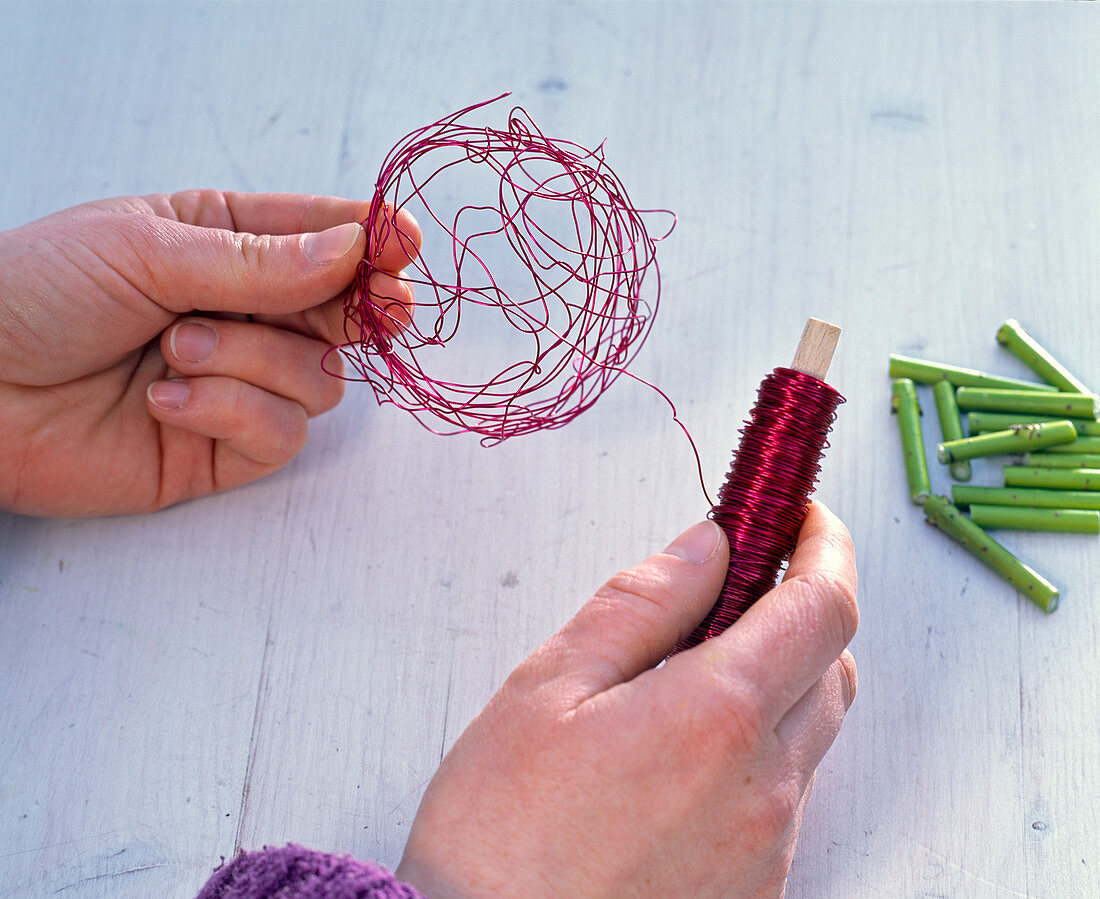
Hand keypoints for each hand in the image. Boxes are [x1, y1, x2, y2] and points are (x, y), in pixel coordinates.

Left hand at [0, 190, 419, 516]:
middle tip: (379, 306)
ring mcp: (239, 382)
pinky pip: (281, 435)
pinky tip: (168, 403)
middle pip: (343, 312)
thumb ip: (259, 259)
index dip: (372, 240)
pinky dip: (231, 415)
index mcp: (223, 243)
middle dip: (358, 307)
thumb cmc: (35, 294)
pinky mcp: (224, 448)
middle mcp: (243, 312)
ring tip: (177, 351)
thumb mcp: (147, 249)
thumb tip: (355, 248)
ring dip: (255, 363)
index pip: (322, 237)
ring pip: (320, 379)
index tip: (405, 243)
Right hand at [396, 502, 857, 897]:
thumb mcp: (550, 687)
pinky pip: (784, 795)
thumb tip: (709, 546)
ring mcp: (769, 847)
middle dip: (797, 609)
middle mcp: (764, 786)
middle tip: (731, 591)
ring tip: (681, 683)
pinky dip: (755, 750)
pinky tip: (677, 758)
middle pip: (831, 665)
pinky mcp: (758, 890)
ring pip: (809, 732)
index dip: (822, 544)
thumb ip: (643, 604)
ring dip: (773, 682)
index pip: (822, 604)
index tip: (799, 515)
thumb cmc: (499, 838)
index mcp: (716, 716)